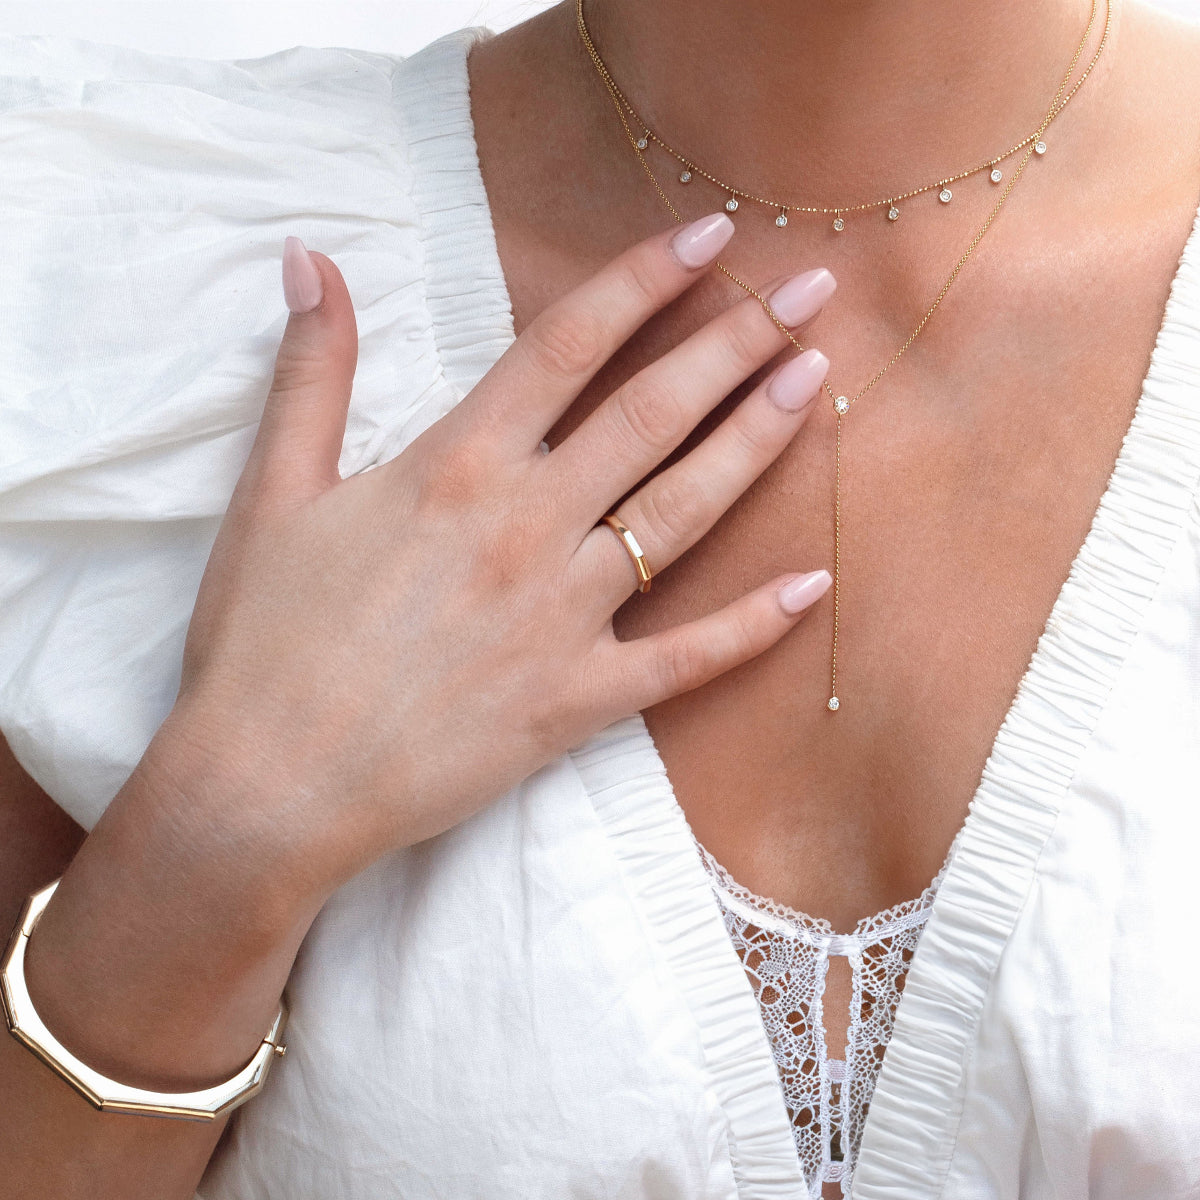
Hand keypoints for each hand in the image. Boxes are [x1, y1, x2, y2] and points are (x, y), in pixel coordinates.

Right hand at [171, 214, 833, 891]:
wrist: (268, 787)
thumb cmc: (262, 641)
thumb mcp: (273, 492)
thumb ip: (311, 372)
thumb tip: (312, 257)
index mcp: (456, 466)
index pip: (569, 345)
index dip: (644, 280)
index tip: (711, 235)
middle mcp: (526, 528)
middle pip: (650, 413)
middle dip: (735, 343)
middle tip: (811, 293)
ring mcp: (562, 618)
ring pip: (683, 513)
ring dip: (756, 443)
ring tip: (817, 384)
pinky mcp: (579, 700)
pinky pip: (685, 659)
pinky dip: (752, 626)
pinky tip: (812, 584)